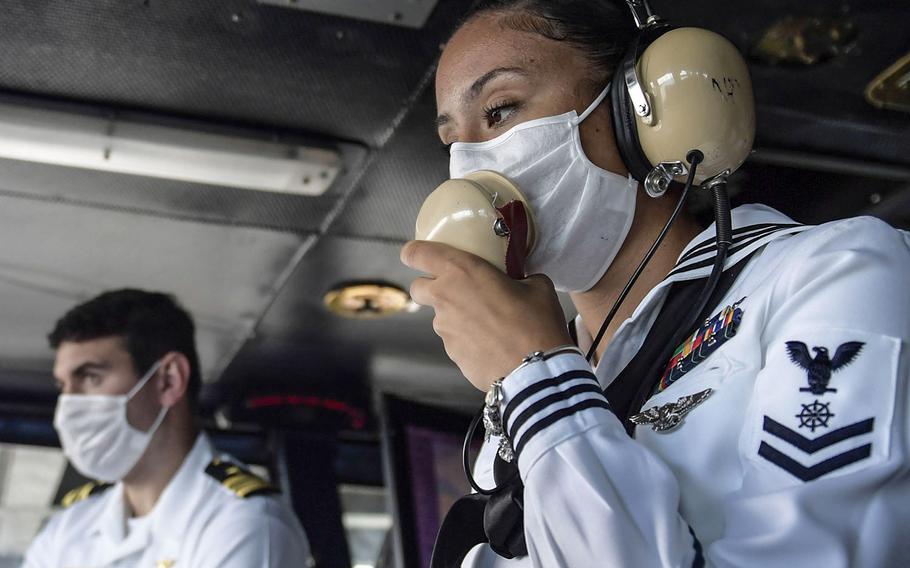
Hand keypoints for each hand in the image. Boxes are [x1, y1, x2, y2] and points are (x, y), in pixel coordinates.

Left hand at [401, 240, 571, 390]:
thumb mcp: (537, 286)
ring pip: (441, 317)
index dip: (414, 253)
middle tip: (457, 289)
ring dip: (457, 316)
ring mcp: (446, 330)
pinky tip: (493, 345)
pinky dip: (469, 340)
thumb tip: (521, 282)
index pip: (417, 253)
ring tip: (490, 323)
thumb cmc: (536, 323)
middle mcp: (445, 299)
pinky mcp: (453, 355)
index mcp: (461, 272)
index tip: (418, 255)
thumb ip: (520, 277)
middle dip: (430, 286)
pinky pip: (456, 341)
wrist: (535, 371)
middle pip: (418, 287)